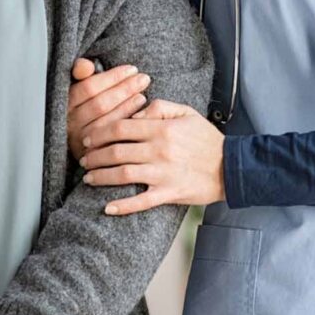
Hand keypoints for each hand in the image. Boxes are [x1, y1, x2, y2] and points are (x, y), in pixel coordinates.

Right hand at [68, 58, 150, 160]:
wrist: (85, 141)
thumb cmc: (85, 105)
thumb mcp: (80, 86)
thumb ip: (80, 72)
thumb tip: (86, 65)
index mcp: (65, 102)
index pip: (89, 87)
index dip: (112, 77)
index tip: (131, 69)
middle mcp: (69, 123)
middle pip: (99, 104)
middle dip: (124, 89)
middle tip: (143, 78)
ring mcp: (80, 140)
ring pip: (106, 121)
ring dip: (127, 106)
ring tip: (142, 95)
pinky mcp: (91, 155)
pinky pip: (112, 138)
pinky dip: (127, 123)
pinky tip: (140, 114)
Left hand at [79, 98, 225, 214]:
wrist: (231, 167)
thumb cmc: (207, 138)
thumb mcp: (186, 112)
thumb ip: (159, 107)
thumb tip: (135, 111)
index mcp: (161, 129)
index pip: (121, 127)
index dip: (99, 132)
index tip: (89, 137)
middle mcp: (159, 150)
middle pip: (116, 151)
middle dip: (94, 155)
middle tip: (83, 159)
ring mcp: (163, 174)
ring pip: (123, 174)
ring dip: (101, 176)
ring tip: (88, 178)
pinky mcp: (169, 193)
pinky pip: (141, 202)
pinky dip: (122, 206)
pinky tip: (107, 207)